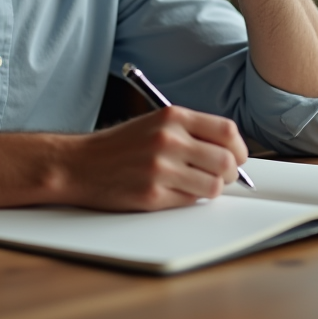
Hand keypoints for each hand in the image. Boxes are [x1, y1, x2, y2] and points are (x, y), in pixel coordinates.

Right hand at [61, 107, 248, 211]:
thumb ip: (191, 132)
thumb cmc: (119, 146)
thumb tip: (231, 152)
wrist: (79, 164)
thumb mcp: (155, 123)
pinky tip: (172, 191)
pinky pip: (190, 202)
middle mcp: (169, 140)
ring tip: (194, 185)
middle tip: (220, 176)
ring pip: (213, 186)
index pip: (227, 131)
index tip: (236, 157)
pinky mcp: (152, 194)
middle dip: (229, 173)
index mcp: (172, 117)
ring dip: (210, 189)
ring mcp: (161, 168)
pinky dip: (188, 200)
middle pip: (226, 161)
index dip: (238, 148)